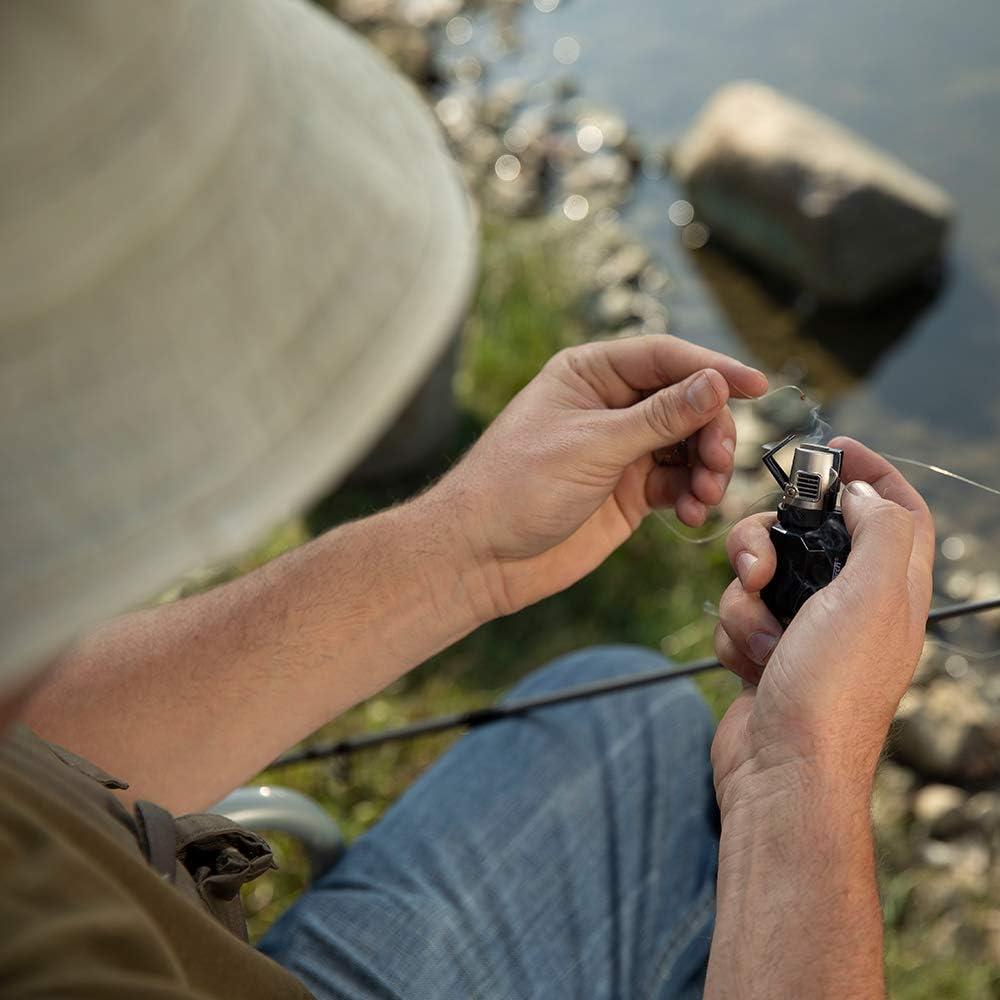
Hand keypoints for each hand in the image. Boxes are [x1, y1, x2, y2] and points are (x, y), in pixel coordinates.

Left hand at [431, 334, 767, 618]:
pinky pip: (678, 483)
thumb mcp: (593, 445)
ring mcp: (621, 450)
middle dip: (710, 431)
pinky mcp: (629, 491)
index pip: (665, 358)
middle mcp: (609, 406)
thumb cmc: (517, 487)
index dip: (713, 368)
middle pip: (686, 402)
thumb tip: (715, 383)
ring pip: (688, 445)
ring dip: (707, 468)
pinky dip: (693, 496)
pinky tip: (693, 514)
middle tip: (716, 464)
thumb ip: (659, 417)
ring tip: (704, 496)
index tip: (755, 386)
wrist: (482, 556)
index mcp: (589, 374)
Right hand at [711, 438, 934, 812]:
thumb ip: (878, 528)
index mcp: (892, 588)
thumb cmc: (830, 690)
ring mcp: (807, 629)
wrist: (782, 770)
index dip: (872, 472)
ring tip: (762, 639)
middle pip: (808, 534)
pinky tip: (749, 664)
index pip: (897, 509)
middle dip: (769, 541)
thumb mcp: (871, 595)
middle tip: (757, 564)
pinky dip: (735, 632)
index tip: (834, 449)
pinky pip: (738, 612)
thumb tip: (860, 494)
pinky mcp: (767, 651)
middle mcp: (852, 605)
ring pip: (760, 573)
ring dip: (746, 600)